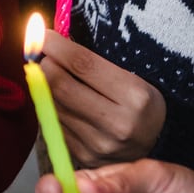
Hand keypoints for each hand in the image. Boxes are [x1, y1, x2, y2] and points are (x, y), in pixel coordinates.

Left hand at [36, 30, 165, 163]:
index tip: (42, 35)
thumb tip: (49, 42)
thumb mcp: (130, 78)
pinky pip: (54, 124)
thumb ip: (91, 62)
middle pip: (61, 86)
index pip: (83, 64)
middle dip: (46, 65)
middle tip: (46, 57)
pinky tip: (64, 103)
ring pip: (52, 105)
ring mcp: (99, 145)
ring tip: (56, 79)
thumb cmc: (137, 103)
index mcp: (135, 97)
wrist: (151, 145)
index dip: (57, 46)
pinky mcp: (84, 157)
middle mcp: (118, 124)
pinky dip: (52, 108)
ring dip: (46, 87)